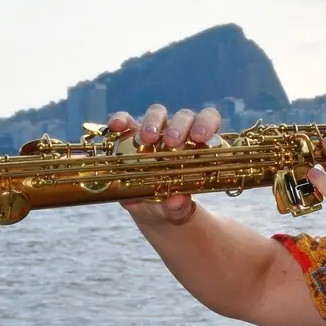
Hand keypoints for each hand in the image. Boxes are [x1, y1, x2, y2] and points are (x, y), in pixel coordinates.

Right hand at [109, 104, 222, 225]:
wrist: (153, 212)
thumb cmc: (173, 204)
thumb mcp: (178, 210)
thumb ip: (180, 207)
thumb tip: (177, 201)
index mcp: (199, 145)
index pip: (208, 120)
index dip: (206, 123)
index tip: (200, 136)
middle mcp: (178, 134)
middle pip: (183, 117)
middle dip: (178, 126)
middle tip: (172, 142)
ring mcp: (154, 133)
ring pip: (157, 114)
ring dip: (153, 123)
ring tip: (147, 140)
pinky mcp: (129, 137)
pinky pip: (126, 122)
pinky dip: (121, 120)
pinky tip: (117, 126)